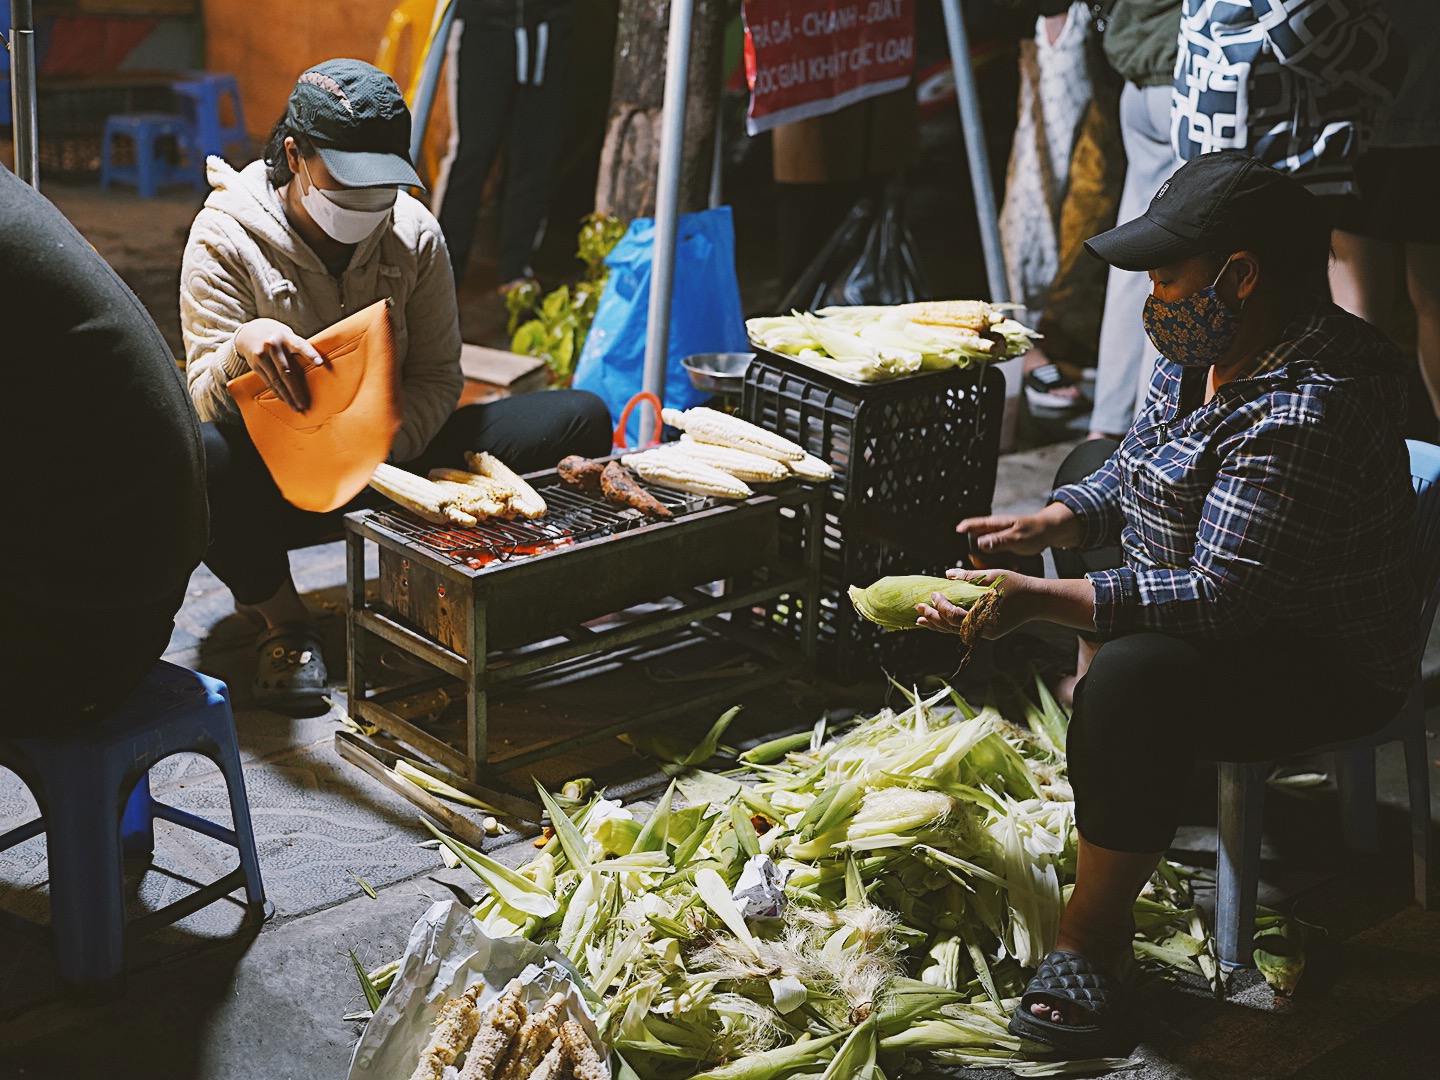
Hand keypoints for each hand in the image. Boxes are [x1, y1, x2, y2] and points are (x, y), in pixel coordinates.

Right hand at [233, 318, 323, 411]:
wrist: (252, 331)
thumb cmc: (280, 339)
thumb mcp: (290, 338)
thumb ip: (301, 350)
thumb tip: (320, 367)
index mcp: (287, 337)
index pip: (300, 345)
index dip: (310, 354)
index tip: (320, 364)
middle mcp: (273, 345)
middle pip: (286, 371)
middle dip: (296, 390)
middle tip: (304, 404)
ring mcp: (262, 355)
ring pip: (276, 380)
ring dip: (287, 396)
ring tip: (296, 407)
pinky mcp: (255, 364)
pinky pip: (268, 382)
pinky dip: (278, 392)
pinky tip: (285, 400)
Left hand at [916, 567, 1097, 638]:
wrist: (1039, 600)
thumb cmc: (1017, 585)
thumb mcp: (993, 576)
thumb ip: (969, 577)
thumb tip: (947, 573)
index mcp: (983, 617)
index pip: (953, 615)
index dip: (940, 605)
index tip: (934, 594)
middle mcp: (983, 630)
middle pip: (951, 627)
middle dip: (932, 617)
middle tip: (918, 607)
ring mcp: (986, 633)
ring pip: (955, 632)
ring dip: (938, 625)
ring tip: (921, 619)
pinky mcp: (988, 632)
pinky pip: (964, 630)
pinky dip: (950, 626)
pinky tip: (940, 621)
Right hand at [957, 501, 1080, 556]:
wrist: (1049, 532)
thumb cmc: (1034, 532)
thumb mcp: (1017, 538)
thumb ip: (999, 541)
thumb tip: (980, 543)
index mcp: (995, 524)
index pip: (974, 524)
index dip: (963, 529)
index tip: (957, 535)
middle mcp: (994, 530)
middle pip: (976, 541)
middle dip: (978, 554)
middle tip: (984, 564)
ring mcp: (999, 537)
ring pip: (986, 550)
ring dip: (992, 561)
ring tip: (1007, 565)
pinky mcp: (1004, 545)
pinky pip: (997, 555)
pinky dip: (1001, 562)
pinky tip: (1012, 565)